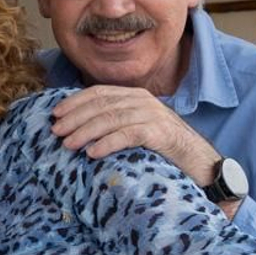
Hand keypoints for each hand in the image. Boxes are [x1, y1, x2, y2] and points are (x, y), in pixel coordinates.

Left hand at [51, 86, 220, 185]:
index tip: (54, 114)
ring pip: (112, 118)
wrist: (200, 161)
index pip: (98, 93)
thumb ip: (114, 123)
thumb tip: (77, 129)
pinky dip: (108, 143)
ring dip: (86, 131)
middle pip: (102, 104)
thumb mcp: (135, 129)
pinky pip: (129, 134)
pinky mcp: (161, 133)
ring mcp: (153, 115)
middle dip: (75, 117)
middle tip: (56, 132)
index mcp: (134, 96)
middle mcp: (143, 101)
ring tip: (68, 144)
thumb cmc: (162, 148)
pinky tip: (92, 153)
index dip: (74, 102)